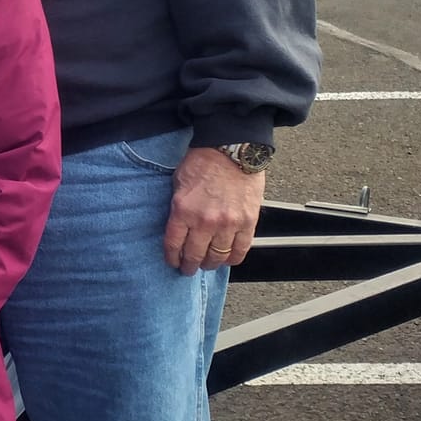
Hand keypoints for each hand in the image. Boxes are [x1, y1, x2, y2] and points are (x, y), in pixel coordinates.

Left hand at [163, 147, 265, 274]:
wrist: (231, 151)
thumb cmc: (202, 162)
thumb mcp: (177, 184)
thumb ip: (178, 208)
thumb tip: (178, 228)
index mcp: (183, 210)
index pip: (174, 244)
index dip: (172, 258)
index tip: (173, 262)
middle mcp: (205, 221)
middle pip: (195, 255)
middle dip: (190, 265)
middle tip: (189, 269)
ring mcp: (228, 224)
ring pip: (218, 256)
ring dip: (211, 264)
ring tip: (207, 264)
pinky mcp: (247, 223)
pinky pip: (240, 250)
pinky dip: (233, 259)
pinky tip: (227, 259)